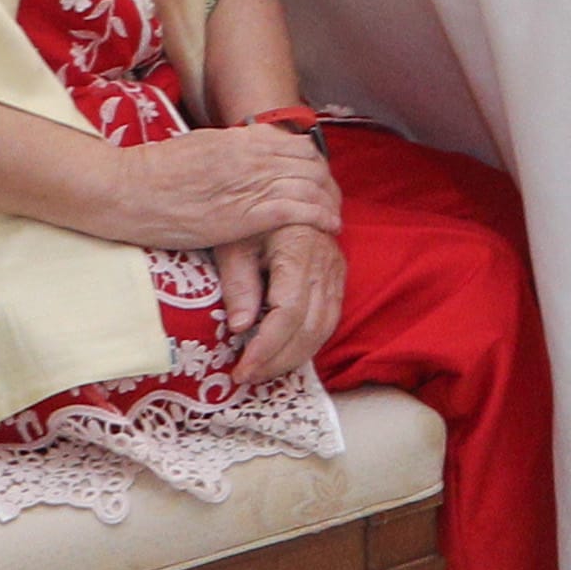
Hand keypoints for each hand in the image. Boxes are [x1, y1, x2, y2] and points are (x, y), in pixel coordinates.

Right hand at [107, 123, 338, 253]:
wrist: (127, 189)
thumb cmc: (156, 170)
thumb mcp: (201, 145)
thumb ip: (233, 146)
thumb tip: (254, 147)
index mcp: (242, 138)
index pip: (298, 146)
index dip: (316, 165)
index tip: (319, 179)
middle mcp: (252, 156)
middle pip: (310, 165)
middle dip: (328, 184)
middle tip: (332, 201)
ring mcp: (249, 184)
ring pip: (309, 187)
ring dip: (329, 203)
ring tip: (334, 216)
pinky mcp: (243, 214)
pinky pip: (296, 211)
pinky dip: (318, 217)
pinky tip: (328, 226)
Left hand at [218, 219, 343, 386]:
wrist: (286, 192)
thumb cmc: (252, 218)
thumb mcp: (234, 243)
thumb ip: (238, 284)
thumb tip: (240, 327)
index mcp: (300, 248)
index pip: (289, 312)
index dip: (266, 347)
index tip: (241, 369)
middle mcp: (325, 264)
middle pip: (310, 328)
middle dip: (277, 361)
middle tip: (246, 377)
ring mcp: (335, 273)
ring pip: (324, 330)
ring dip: (292, 358)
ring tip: (260, 371)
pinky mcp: (336, 282)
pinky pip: (328, 322)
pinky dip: (305, 345)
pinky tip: (281, 354)